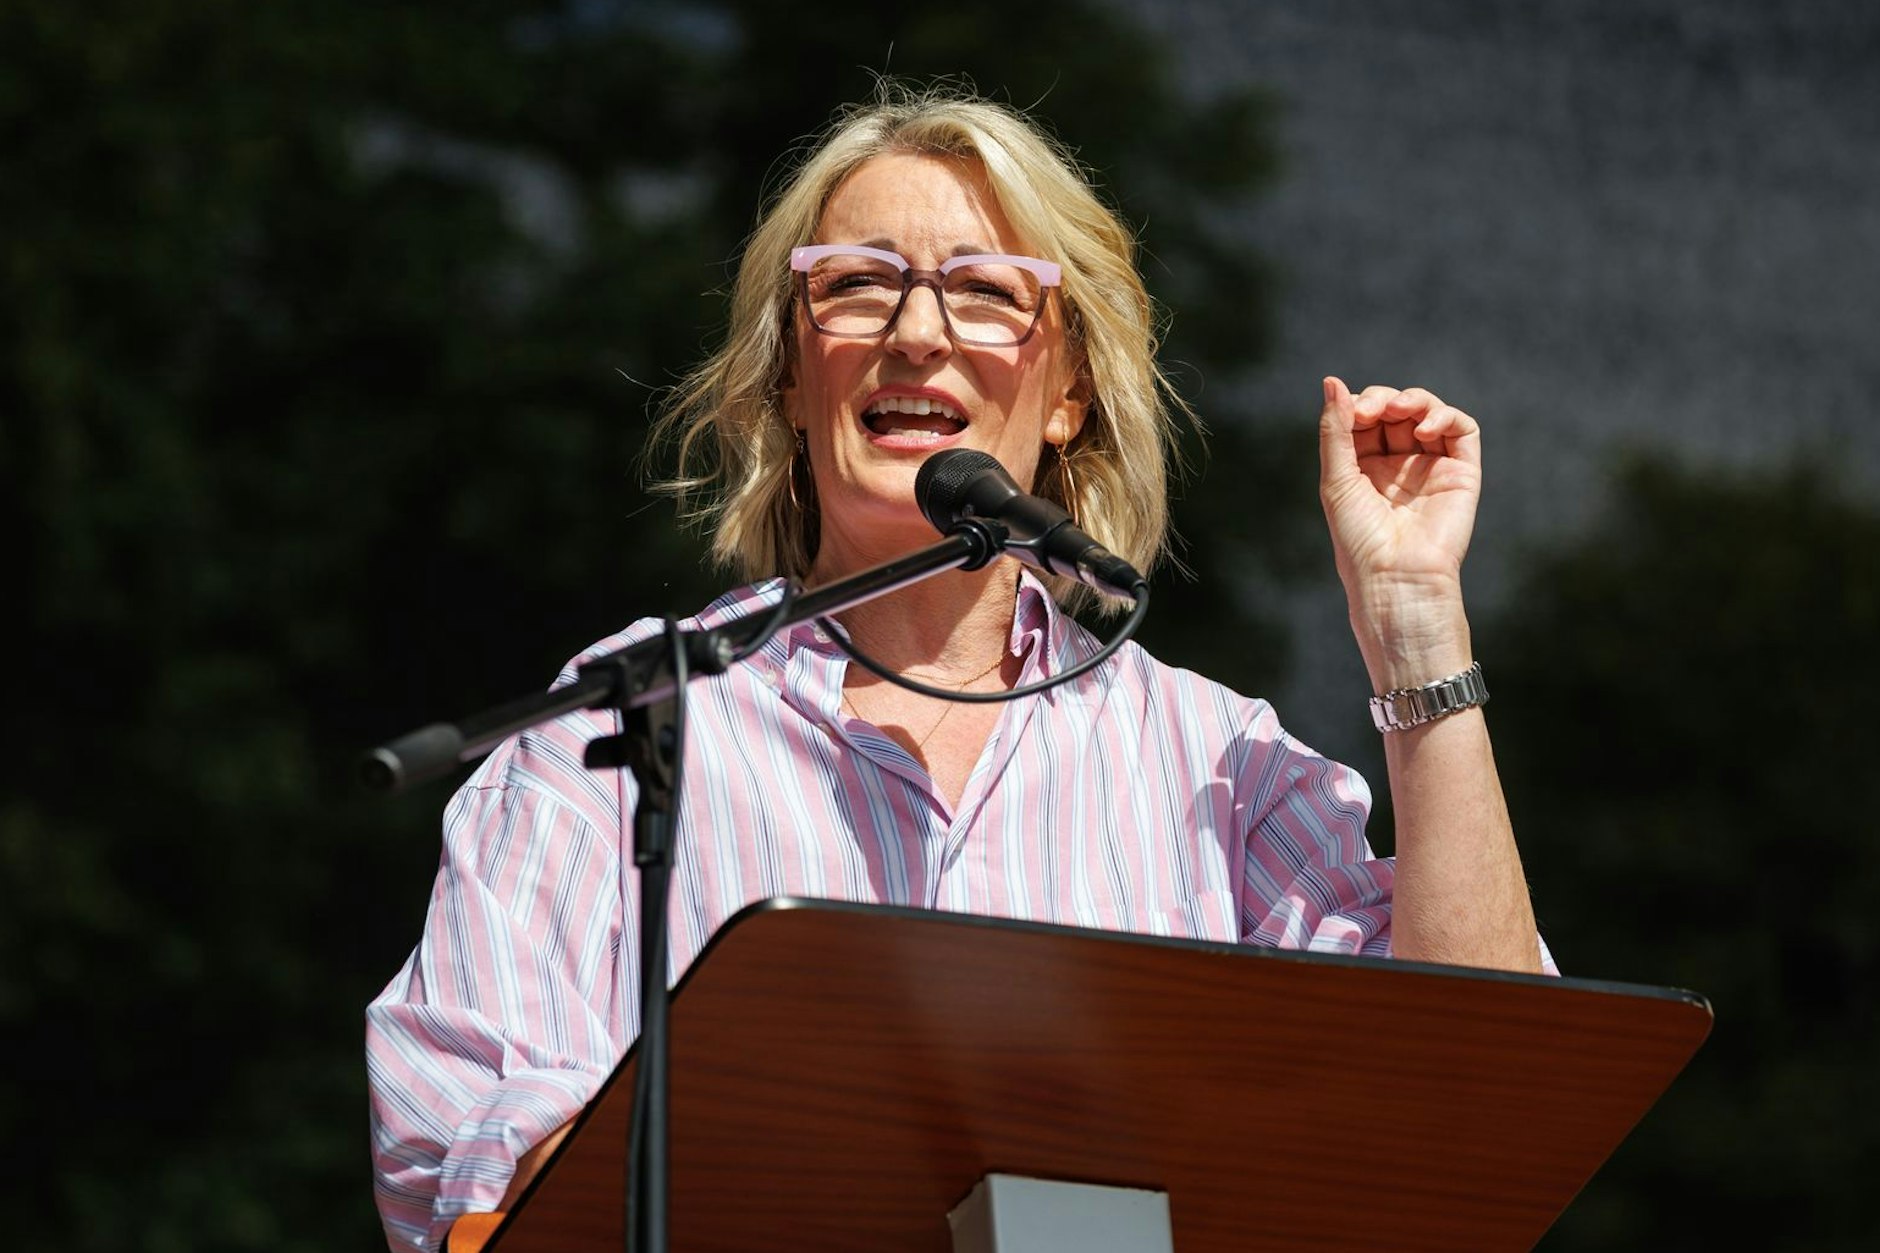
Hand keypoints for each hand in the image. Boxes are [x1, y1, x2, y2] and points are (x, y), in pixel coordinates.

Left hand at [1317, 377, 1481, 684]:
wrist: (1395, 578)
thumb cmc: (1360, 539)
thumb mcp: (1337, 479)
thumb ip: (1336, 430)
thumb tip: (1331, 381)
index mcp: (1364, 468)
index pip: (1364, 419)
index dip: (1357, 405)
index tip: (1351, 412)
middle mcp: (1398, 465)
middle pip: (1394, 410)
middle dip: (1382, 400)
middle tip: (1371, 409)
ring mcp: (1431, 467)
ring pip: (1427, 413)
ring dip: (1413, 400)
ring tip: (1399, 409)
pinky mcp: (1461, 473)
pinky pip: (1461, 430)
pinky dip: (1445, 417)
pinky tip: (1425, 428)